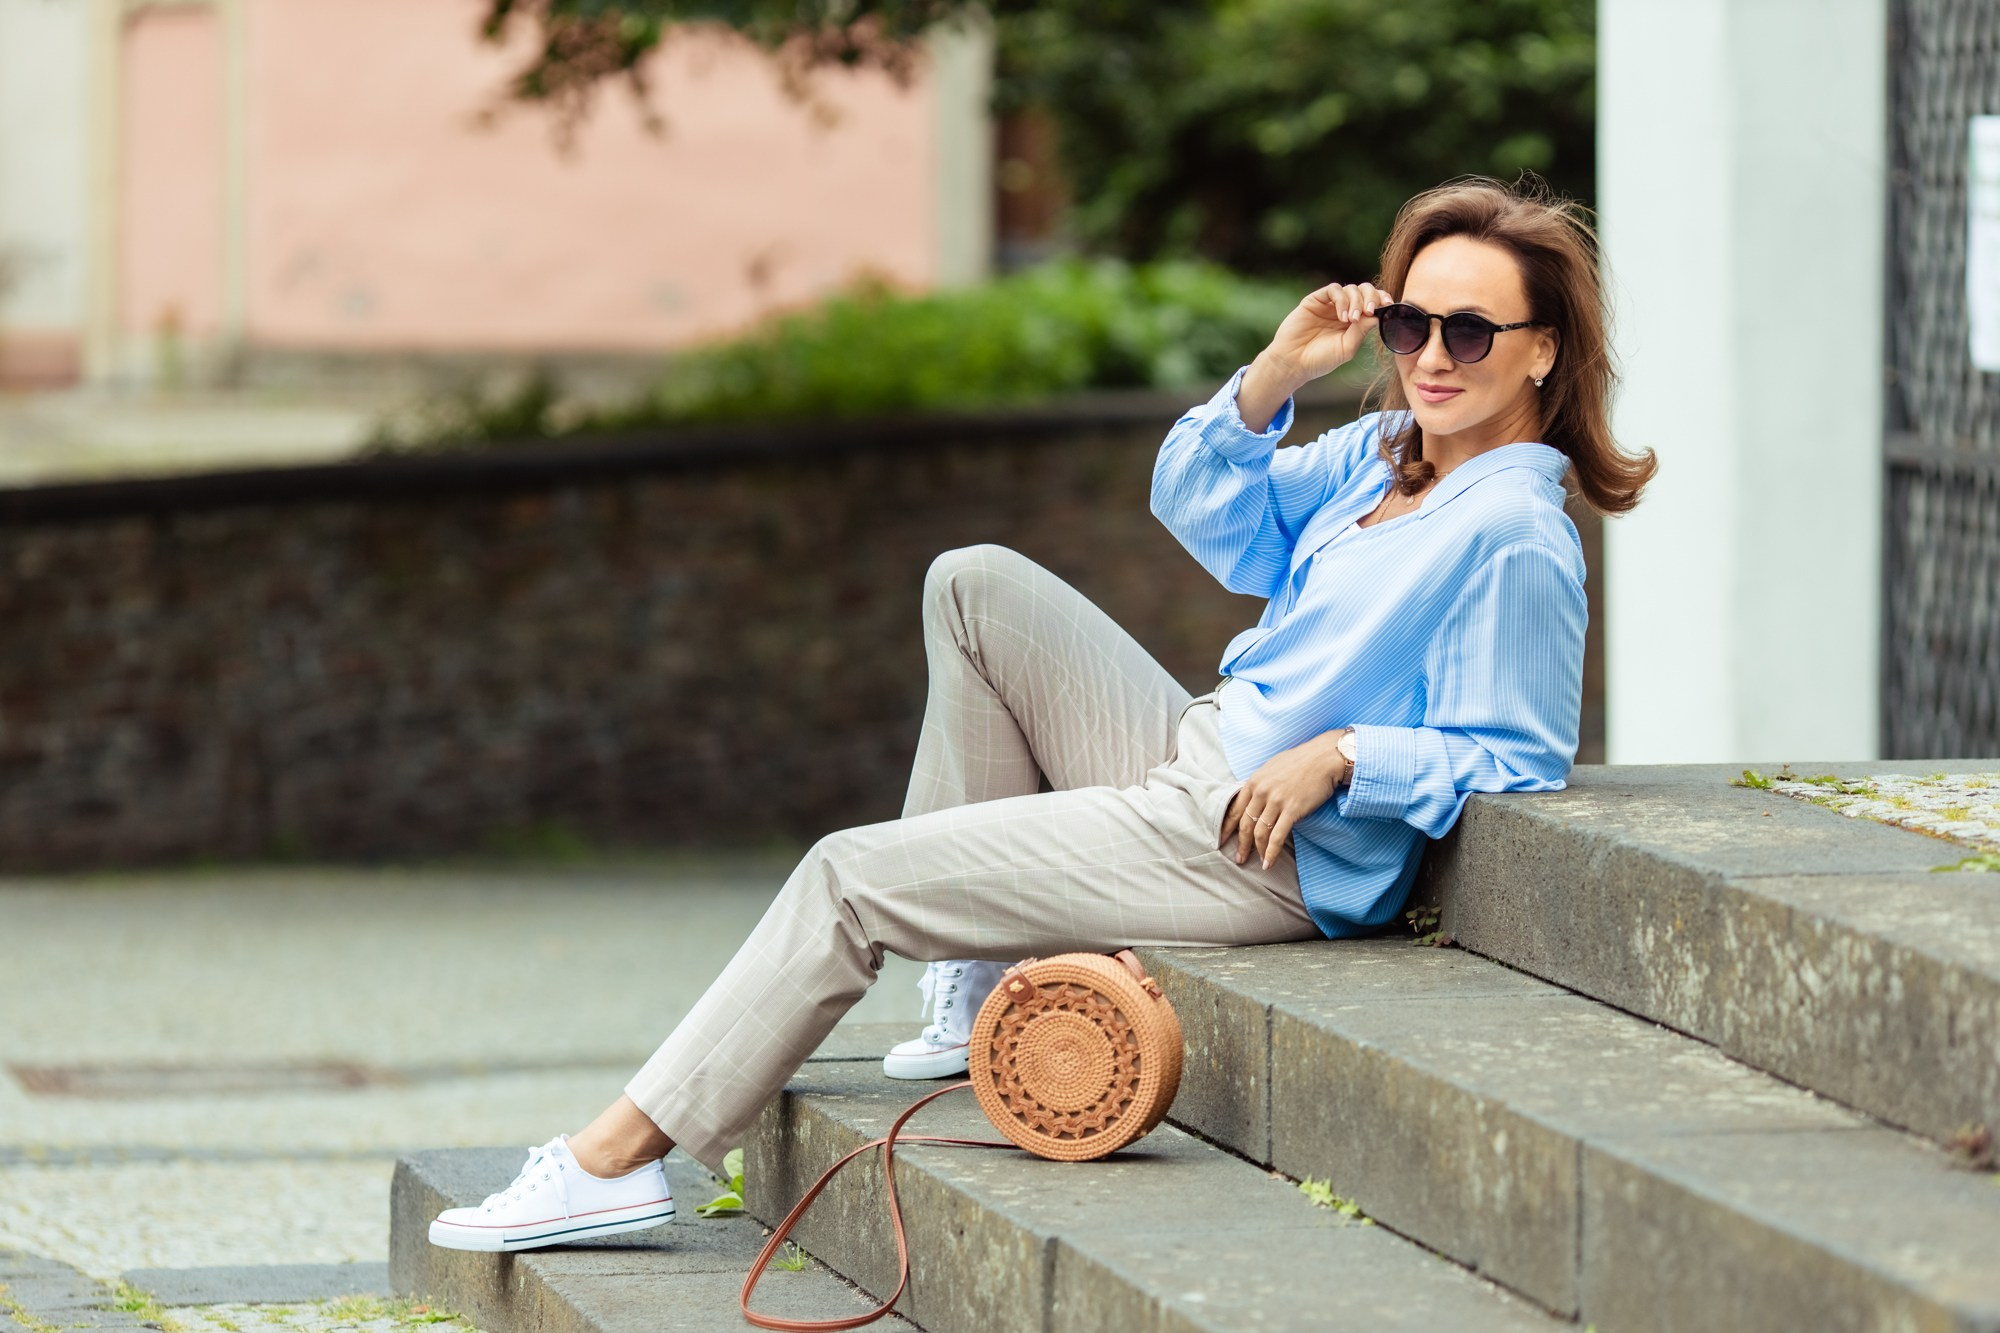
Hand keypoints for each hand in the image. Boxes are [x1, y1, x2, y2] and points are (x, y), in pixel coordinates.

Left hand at [1220, 729, 1350, 869]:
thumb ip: (1261, 784)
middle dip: (1241, 844)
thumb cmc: (1301, 761)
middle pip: (1245, 824)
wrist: (1325, 757)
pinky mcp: (1292, 809)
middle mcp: (1262, 791)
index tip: (1222, 840)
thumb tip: (1253, 799)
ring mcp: (1276, 801)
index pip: (1235, 809)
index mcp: (1254, 781)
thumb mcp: (1272, 768)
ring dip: (1257, 850)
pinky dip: (1271, 852)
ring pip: (1260, 832)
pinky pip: (1278, 836)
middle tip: (1239, 858)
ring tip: (1258, 862)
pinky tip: (1269, 863)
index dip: (1227, 827)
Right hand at [1260, 281, 1397, 385]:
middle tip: (1369, 311)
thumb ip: (1362, 330)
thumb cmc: (1320, 359)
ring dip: (1356, 301)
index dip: (1382, 300)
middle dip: (1372, 297)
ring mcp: (1330, 304)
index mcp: (1354, 322)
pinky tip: (1341, 316)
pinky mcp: (1316, 300)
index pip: (1373, 303)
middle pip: (1365, 290)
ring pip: (1351, 288)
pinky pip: (1334, 290)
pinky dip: (1342, 300)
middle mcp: (1343, 309)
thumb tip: (1378, 314)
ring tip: (1350, 320)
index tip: (1388, 307)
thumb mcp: (1347, 348)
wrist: (1293, 362)